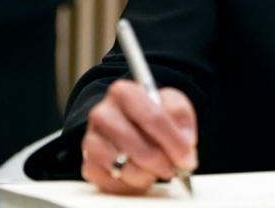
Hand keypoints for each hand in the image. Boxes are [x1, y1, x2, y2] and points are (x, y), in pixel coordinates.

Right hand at [81, 80, 197, 194]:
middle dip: (160, 161)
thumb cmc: (152, 112)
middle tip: (172, 167)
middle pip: (135, 145)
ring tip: (155, 168)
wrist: (130, 123)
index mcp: (123, 92)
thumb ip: (181, 116)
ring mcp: (91, 140)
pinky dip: (130, 183)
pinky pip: (111, 181)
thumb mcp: (171, 102)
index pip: (152, 117)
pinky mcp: (88, 164)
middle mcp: (101, 113)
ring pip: (122, 166)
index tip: (186, 157)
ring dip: (146, 173)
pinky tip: (139, 173)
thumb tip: (185, 141)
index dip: (173, 141)